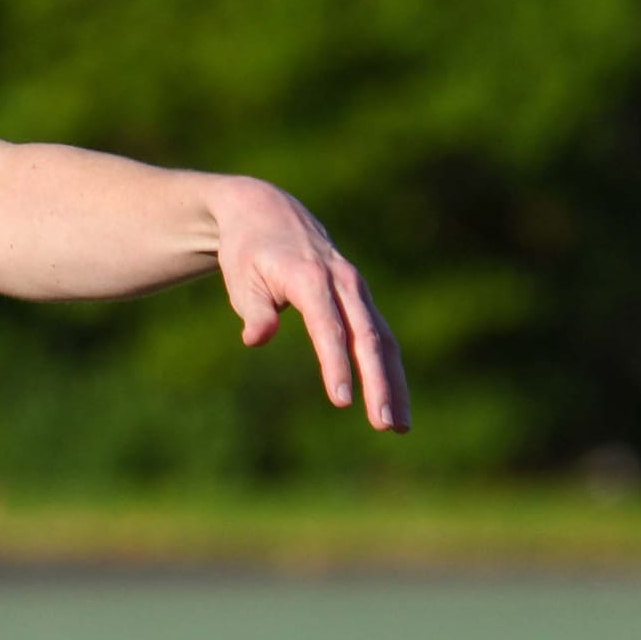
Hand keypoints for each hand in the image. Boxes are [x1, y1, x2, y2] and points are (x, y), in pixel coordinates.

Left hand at [208, 176, 409, 431]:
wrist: (267, 212)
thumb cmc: (248, 251)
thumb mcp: (241, 277)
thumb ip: (254, 310)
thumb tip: (256, 339)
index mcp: (310, 277)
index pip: (328, 328)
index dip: (335, 365)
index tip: (341, 401)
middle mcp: (342, 282)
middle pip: (368, 338)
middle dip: (379, 383)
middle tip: (385, 425)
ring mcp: (357, 289)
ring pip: (384, 340)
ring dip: (394, 384)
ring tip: (399, 428)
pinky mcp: (361, 299)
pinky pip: (381, 337)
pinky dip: (389, 370)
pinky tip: (394, 404)